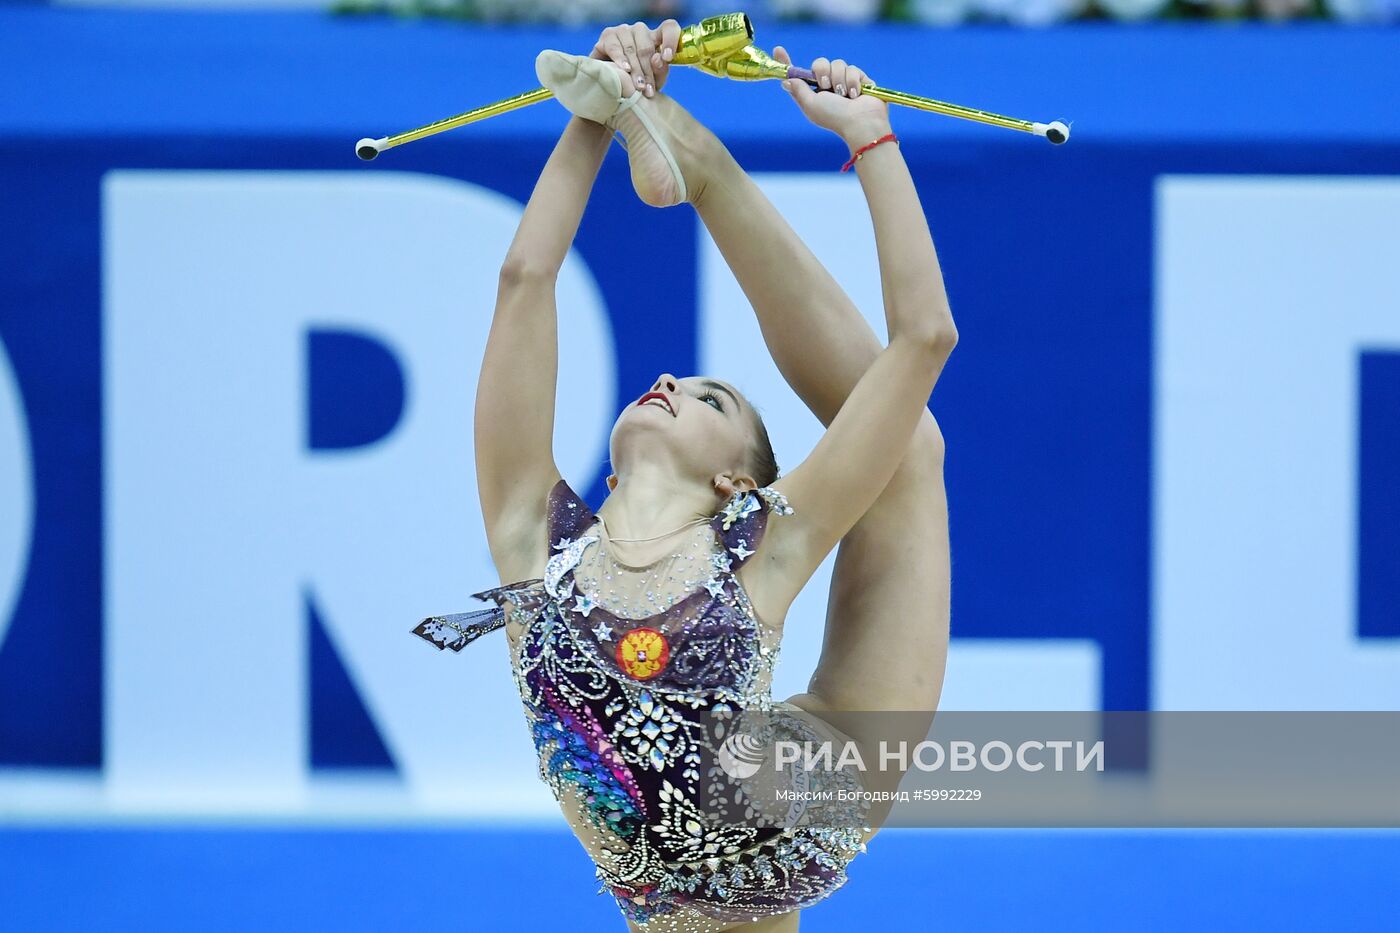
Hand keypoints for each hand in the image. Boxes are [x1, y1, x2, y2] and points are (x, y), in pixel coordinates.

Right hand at [589, 19, 682, 97]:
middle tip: (648, 91)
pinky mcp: (608, 35)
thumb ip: (660, 70)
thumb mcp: (653, 80)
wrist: (611, 85)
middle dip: (648, 71)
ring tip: (638, 87)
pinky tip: (625, 69)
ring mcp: (624, 30)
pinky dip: (620, 60)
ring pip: (631, 48)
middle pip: (647, 46)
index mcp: (656, 38)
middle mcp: (640, 31)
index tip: (668, 58)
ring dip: (635, 70)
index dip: (671, 40)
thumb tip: (658, 59)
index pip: (669, 28)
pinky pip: (615, 47)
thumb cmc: (637, 82)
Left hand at [774, 47, 890, 144]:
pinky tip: (855, 94)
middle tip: (825, 85)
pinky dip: (853, 81)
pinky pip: (852, 68)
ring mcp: (844, 82)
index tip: (778, 49)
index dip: (787, 62)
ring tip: (844, 95)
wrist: (861, 121)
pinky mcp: (859, 79)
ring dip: (839, 79)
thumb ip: (798, 90)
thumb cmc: (834, 116)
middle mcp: (827, 86)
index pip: (798, 74)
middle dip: (821, 71)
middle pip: (819, 63)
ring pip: (837, 63)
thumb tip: (786, 80)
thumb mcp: (810, 105)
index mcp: (813, 93)